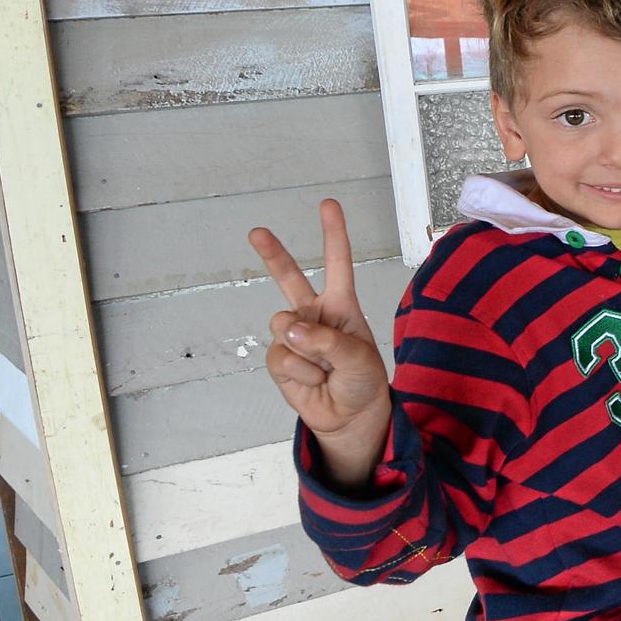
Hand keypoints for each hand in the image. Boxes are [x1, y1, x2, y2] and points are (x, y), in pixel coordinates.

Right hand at [248, 199, 392, 481]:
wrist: (350, 416)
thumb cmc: (363, 381)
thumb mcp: (359, 357)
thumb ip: (327, 339)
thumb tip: (291, 328)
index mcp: (342, 305)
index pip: (338, 264)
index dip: (333, 234)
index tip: (328, 204)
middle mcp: (315, 314)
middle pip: (290, 278)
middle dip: (273, 254)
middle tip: (257, 232)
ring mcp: (294, 335)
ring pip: (285, 325)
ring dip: (308, 350)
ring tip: (326, 367)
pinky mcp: (280, 358)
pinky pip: (282, 356)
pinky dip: (301, 372)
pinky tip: (314, 380)